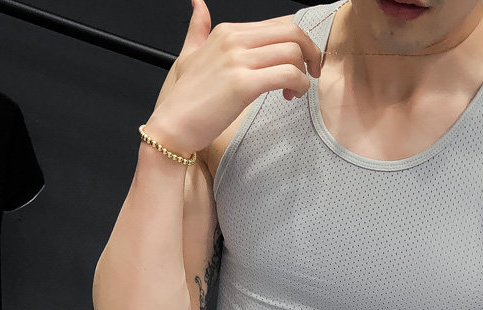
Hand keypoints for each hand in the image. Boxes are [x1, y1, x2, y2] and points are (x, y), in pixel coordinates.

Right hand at [144, 0, 322, 156]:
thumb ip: (197, 29)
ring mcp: (238, 60)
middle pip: (292, 32)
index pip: (278, 25)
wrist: (172, 125)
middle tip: (310, 75)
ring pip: (293, 52)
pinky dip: (299, 85)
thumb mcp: (189, 54)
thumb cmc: (184, 98)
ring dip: (304, 74)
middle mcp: (234, 39)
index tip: (298, 66)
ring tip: (294, 92)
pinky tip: (290, 96)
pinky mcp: (243, 84)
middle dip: (310, 53)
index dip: (297, 44)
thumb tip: (197, 4)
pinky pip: (287, 74)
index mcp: (227, 31)